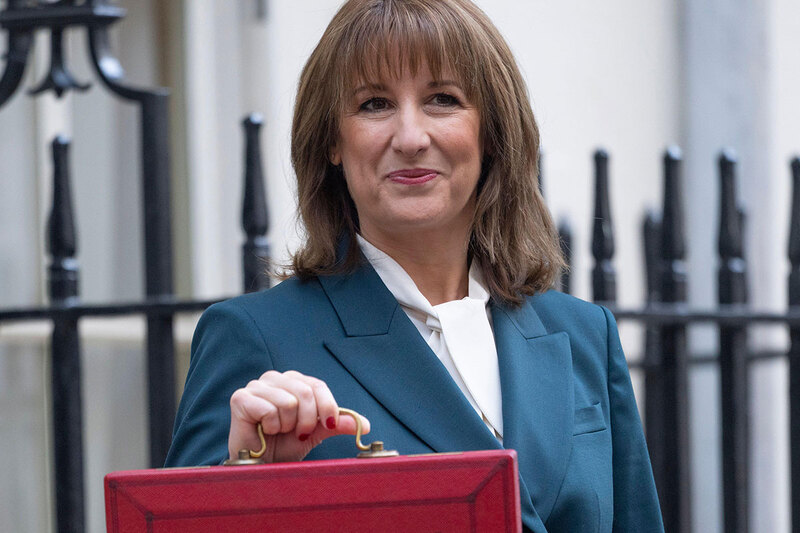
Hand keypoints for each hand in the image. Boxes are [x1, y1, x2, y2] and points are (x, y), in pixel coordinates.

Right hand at [228, 370, 369, 462]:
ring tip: (278, 431)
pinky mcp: (241, 398)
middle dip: (307, 421)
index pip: (318, 386)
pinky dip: (272, 426)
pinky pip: (269, 409)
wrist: (261, 465)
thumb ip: (335, 424)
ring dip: (287, 425)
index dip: (327, 407)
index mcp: (294, 382)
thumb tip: (363, 424)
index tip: (328, 426)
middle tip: (298, 434)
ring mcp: (257, 386)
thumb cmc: (284, 446)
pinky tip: (265, 430)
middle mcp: (275, 378)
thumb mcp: (315, 433)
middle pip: (306, 392)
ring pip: (289, 401)